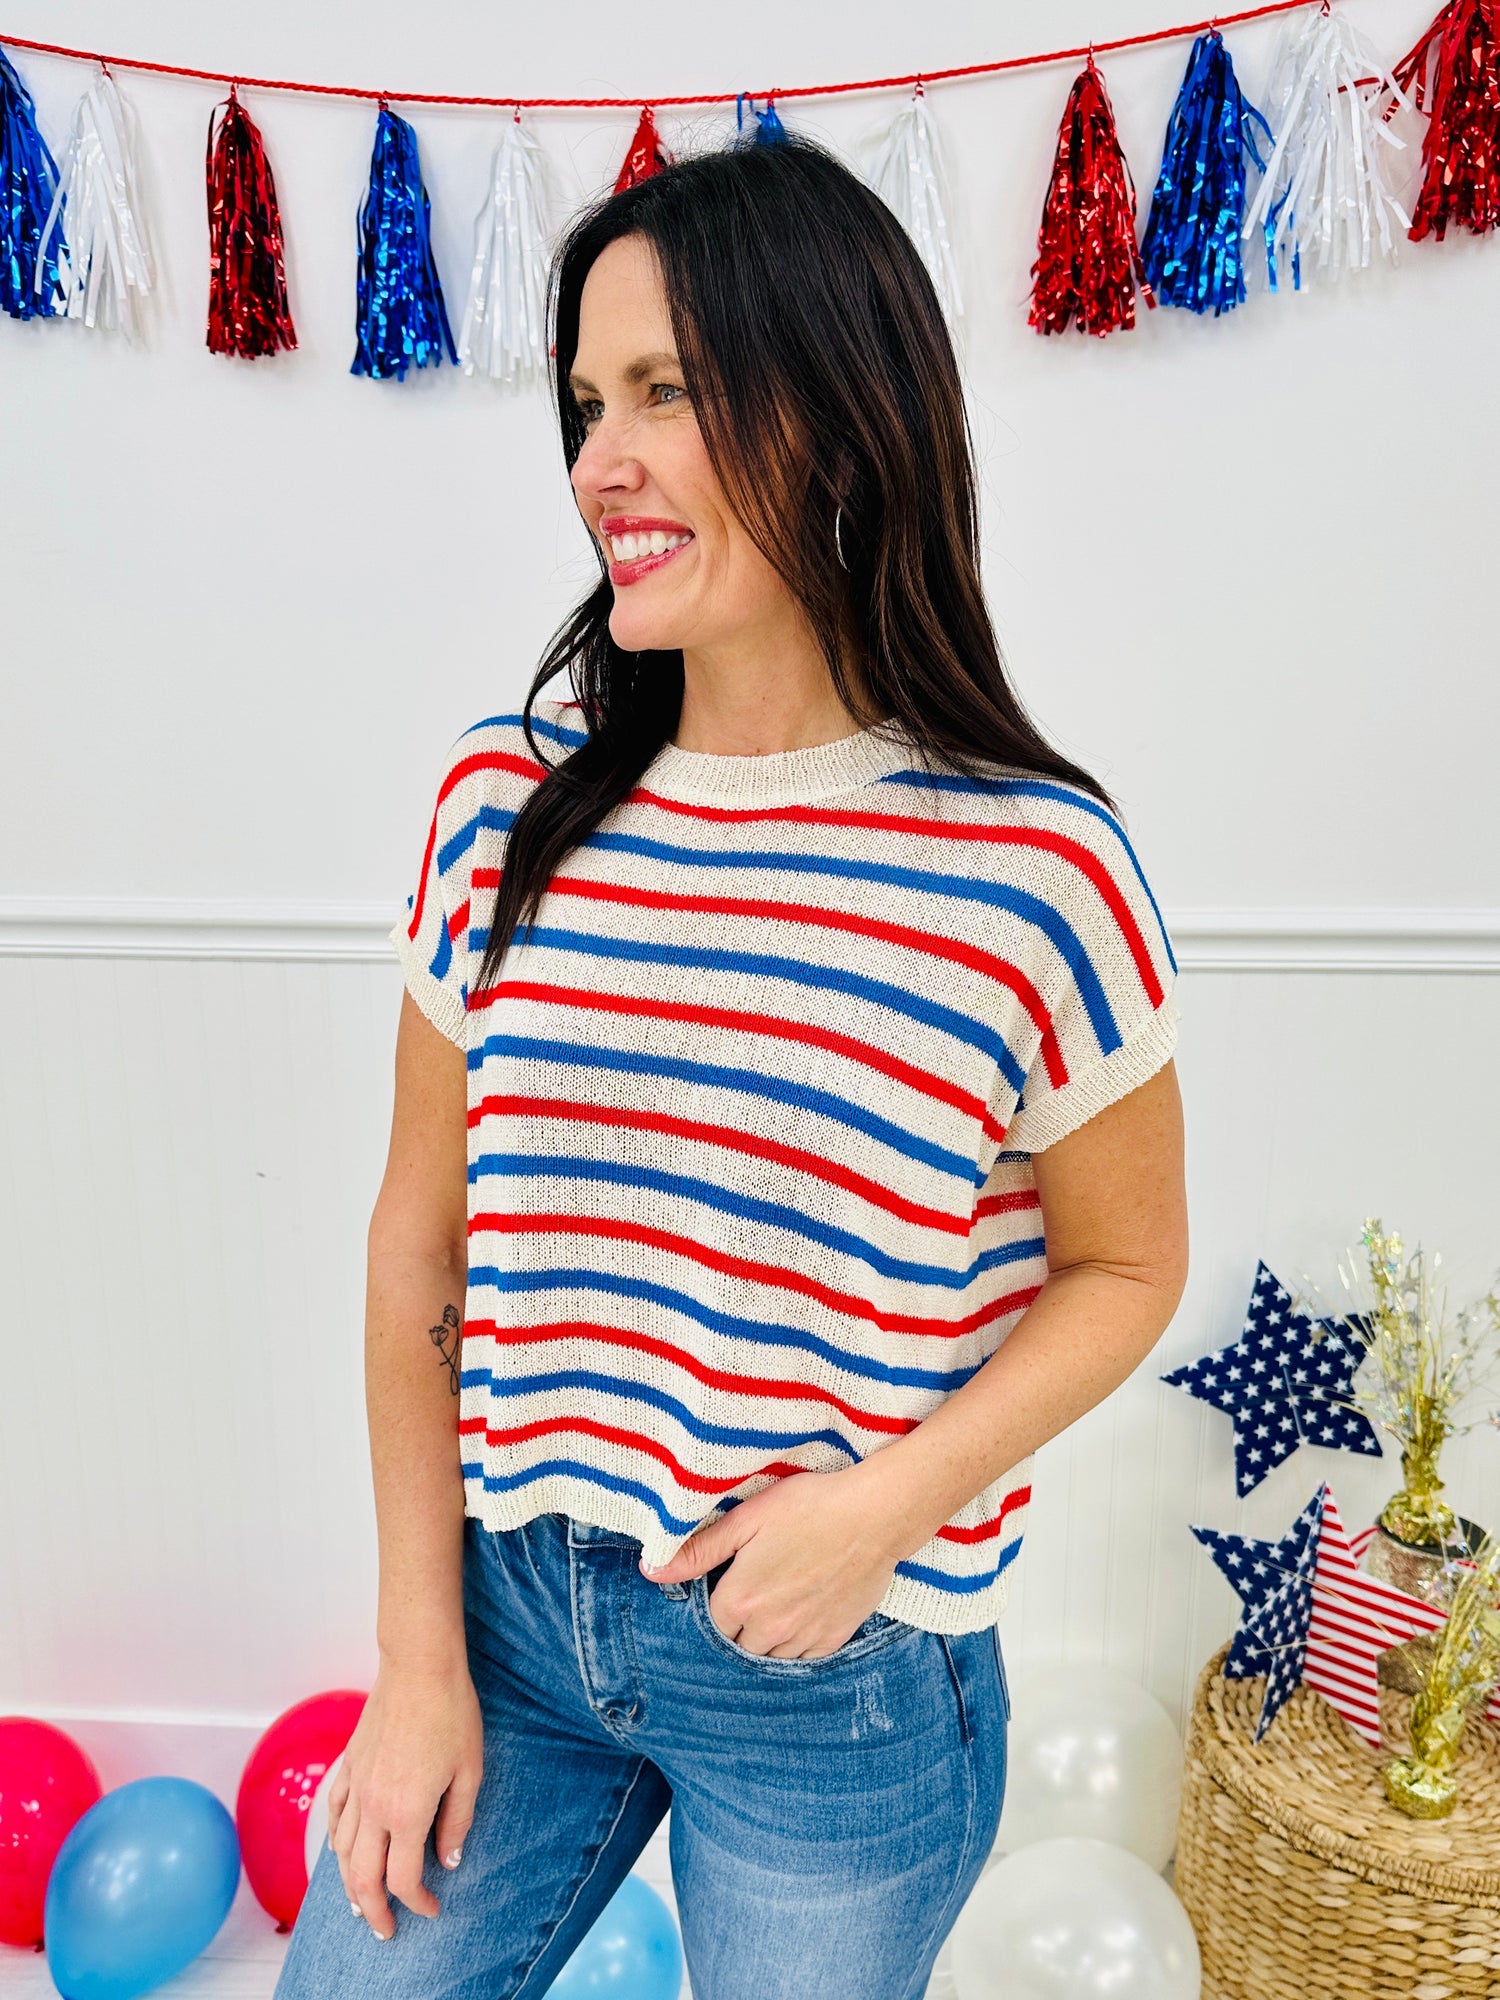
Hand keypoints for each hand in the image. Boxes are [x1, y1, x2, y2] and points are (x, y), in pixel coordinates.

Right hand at [325, 1656, 482, 1940]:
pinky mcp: (348, 1766)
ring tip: (361, 1901)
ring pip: (339, 1852)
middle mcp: (373, 1807)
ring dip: (348, 1883)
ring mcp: (355, 1786)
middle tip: (385, 1931)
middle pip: (362, 1878)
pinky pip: (333, 1815)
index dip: (418, 1903)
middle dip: (374, 1912)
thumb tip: (448, 1862)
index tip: (432, 1909)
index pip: (404, 1878)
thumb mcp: (470, 1772)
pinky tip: (341, 1849)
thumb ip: (456, 1822)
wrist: (419, 1666)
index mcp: (406, 1812)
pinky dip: (334, 1842)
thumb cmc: (451, 1713)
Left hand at [641, 1464, 907, 1658]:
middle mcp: (768, 1628)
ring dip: (767, 1639)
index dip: (718, 1602)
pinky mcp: (835, 1637)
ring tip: (778, 1606)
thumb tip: (650, 1571)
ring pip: (771, 1658)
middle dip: (740, 1626)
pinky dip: (798, 1645)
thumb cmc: (808, 1508)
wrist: (873, 1515)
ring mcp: (803, 1637)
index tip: (730, 1583)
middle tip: (755, 1593)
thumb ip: (698, 1550)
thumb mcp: (746, 1519)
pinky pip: (805, 1659)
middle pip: (739, 1645)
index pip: (712, 1623)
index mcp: (740, 1600)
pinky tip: (803, 1618)